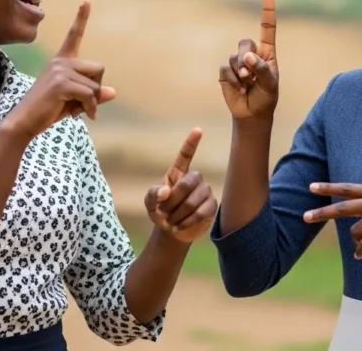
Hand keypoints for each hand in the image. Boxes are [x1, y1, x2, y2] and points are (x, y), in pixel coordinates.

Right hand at [6, 0, 116, 138]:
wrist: (24, 121)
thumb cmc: (48, 111)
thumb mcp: (75, 101)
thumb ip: (93, 95)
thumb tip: (114, 92)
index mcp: (62, 60)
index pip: (74, 34)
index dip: (82, 16)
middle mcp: (61, 61)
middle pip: (99, 68)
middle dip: (96, 88)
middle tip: (81, 102)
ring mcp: (60, 70)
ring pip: (96, 85)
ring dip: (92, 102)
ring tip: (75, 109)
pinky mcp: (62, 82)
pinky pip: (90, 95)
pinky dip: (91, 108)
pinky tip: (83, 115)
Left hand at [144, 128, 217, 242]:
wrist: (172, 231)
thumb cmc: (161, 212)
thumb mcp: (150, 204)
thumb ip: (152, 195)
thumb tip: (166, 191)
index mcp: (177, 173)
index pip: (186, 155)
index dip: (191, 143)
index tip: (198, 130)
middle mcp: (194, 178)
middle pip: (188, 182)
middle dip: (173, 200)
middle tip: (164, 213)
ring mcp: (205, 191)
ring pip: (193, 200)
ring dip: (178, 214)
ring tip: (171, 222)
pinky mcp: (212, 205)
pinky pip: (201, 212)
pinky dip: (187, 222)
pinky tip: (180, 226)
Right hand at [219, 0, 278, 119]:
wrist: (253, 113)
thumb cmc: (266, 97)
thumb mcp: (270, 84)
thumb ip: (261, 69)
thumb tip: (248, 57)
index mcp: (267, 53)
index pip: (267, 28)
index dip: (267, 11)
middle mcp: (252, 54)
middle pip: (244, 42)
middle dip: (245, 57)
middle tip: (249, 74)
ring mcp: (237, 62)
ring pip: (233, 57)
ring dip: (240, 72)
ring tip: (247, 84)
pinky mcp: (226, 72)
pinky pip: (225, 68)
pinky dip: (232, 79)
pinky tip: (239, 88)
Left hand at [303, 183, 361, 258]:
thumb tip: (358, 217)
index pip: (347, 188)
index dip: (328, 187)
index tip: (312, 186)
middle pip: (342, 207)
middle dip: (322, 213)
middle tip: (305, 217)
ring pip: (355, 231)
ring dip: (357, 240)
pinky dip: (361, 251)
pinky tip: (360, 255)